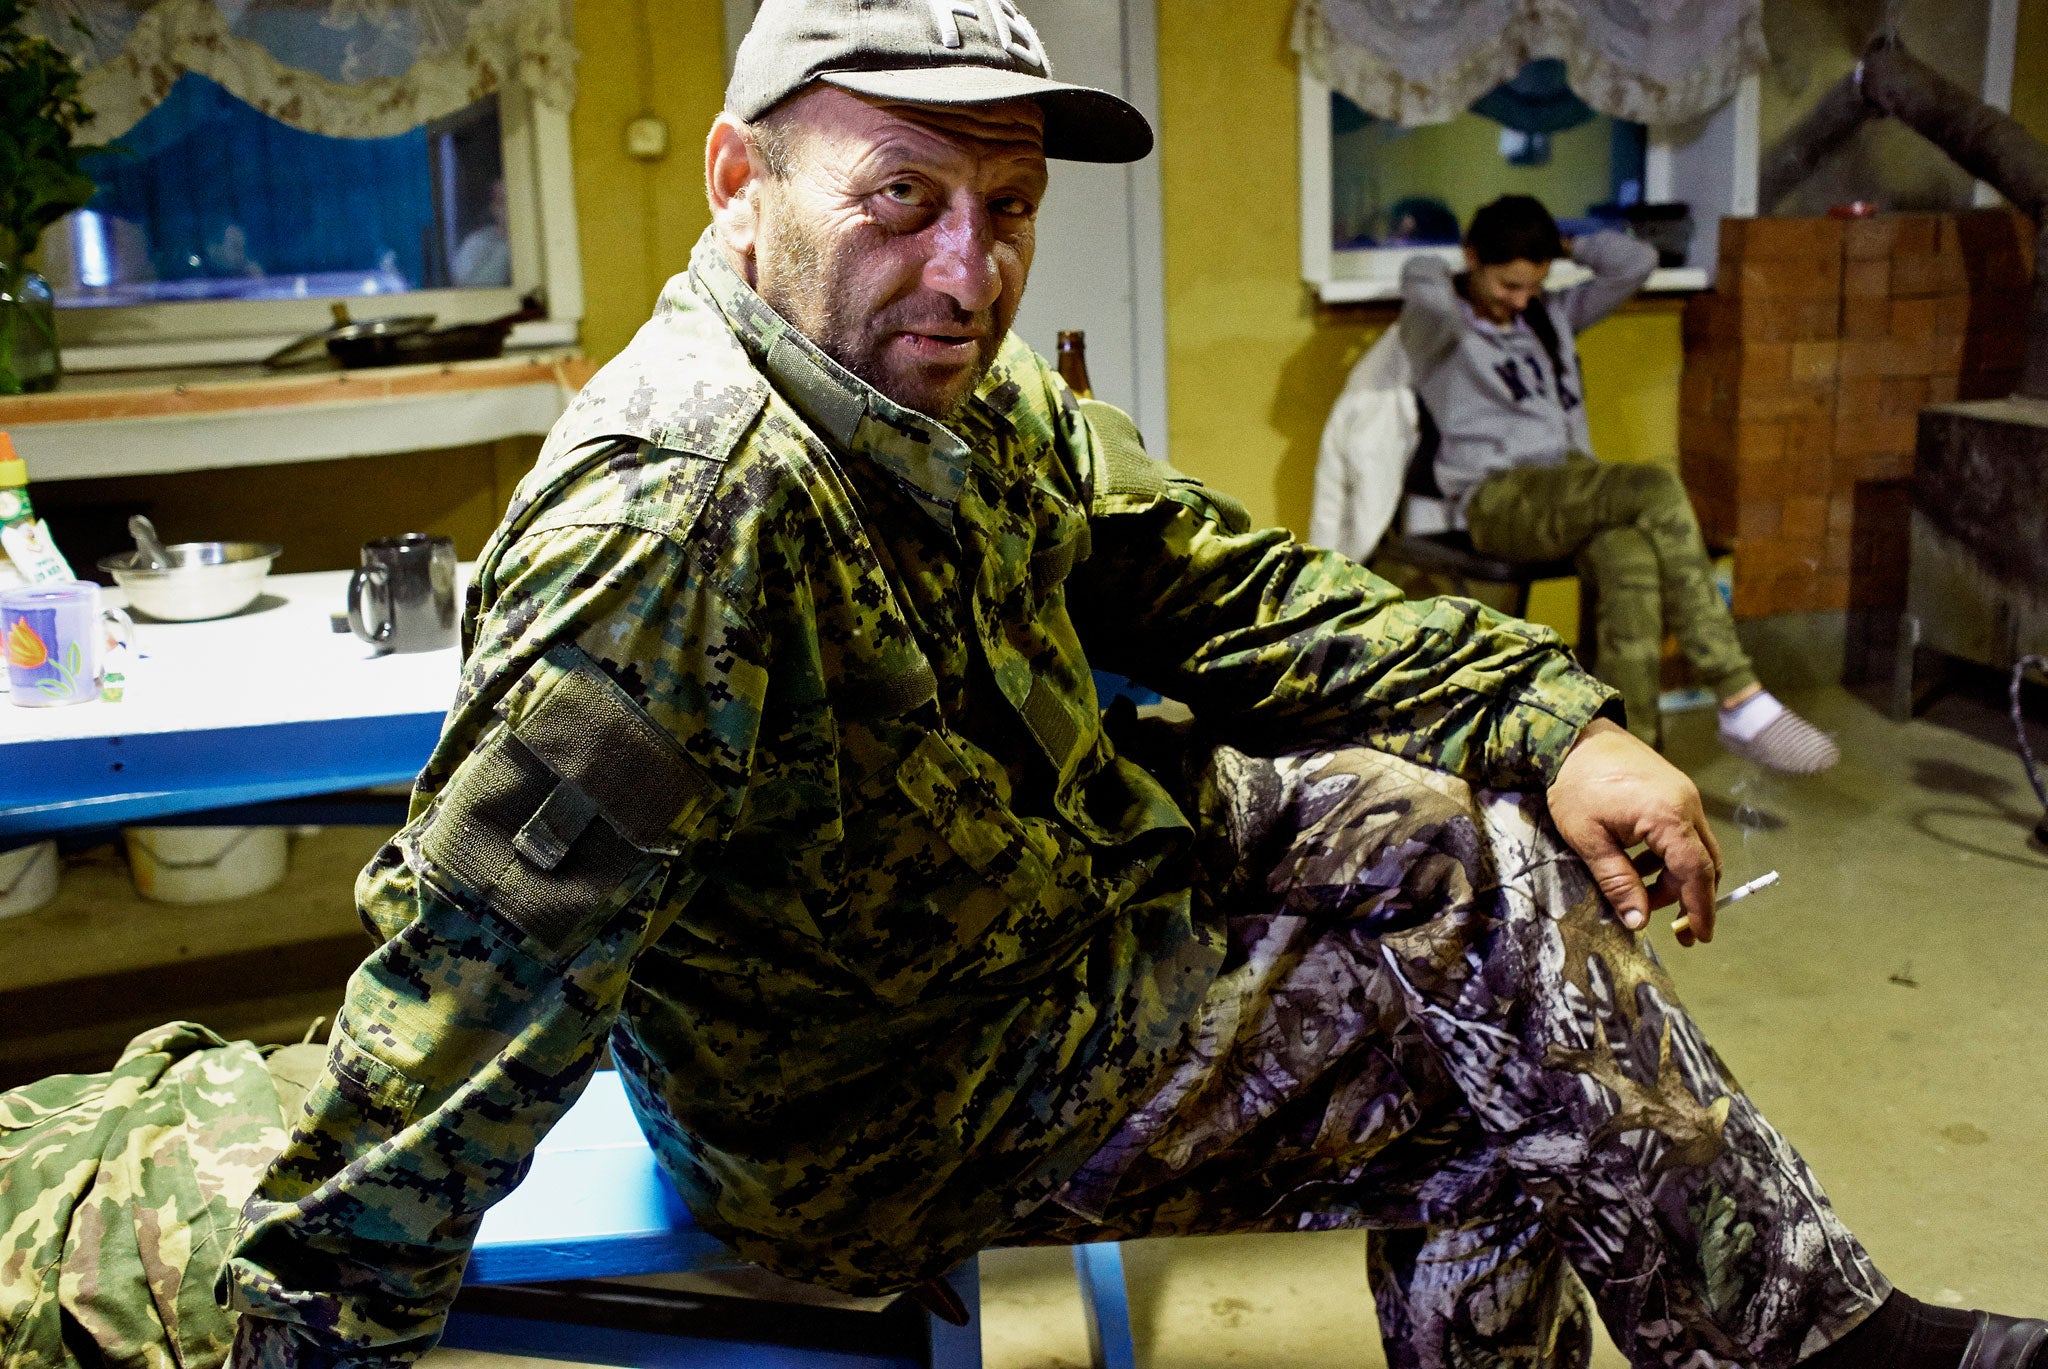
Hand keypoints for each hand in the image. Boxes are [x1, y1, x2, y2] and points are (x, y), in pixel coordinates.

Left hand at [1546, 718, 1722, 945]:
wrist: (1574, 736)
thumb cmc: (1575, 785)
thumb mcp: (1589, 839)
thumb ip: (1617, 881)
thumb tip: (1638, 922)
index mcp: (1668, 817)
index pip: (1696, 873)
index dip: (1700, 909)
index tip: (1699, 937)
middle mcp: (1687, 804)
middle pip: (1705, 863)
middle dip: (1692, 898)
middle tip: (1673, 927)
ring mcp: (1684, 795)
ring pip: (1696, 848)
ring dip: (1675, 877)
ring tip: (1641, 893)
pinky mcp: (1675, 790)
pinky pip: (1684, 831)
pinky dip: (1669, 855)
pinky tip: (1639, 864)